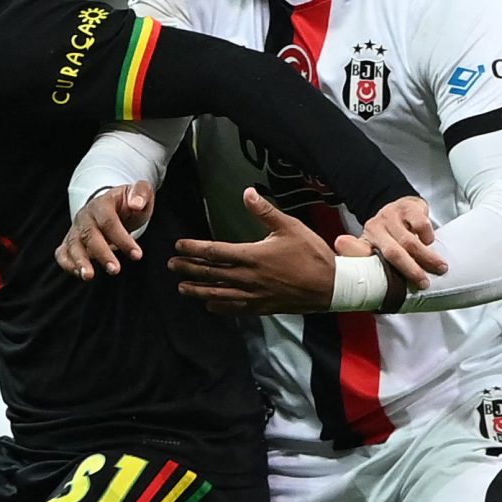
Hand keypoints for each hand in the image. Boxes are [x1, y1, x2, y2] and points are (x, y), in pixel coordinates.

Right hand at [57, 181, 155, 279]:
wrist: (112, 205)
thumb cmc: (128, 203)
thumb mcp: (140, 193)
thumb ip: (141, 194)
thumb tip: (136, 205)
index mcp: (102, 204)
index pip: (109, 222)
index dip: (122, 239)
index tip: (137, 255)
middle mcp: (85, 216)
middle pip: (89, 235)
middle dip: (102, 254)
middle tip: (115, 270)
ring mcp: (76, 229)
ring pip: (73, 245)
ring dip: (80, 262)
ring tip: (88, 277)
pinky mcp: (71, 241)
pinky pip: (62, 253)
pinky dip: (68, 264)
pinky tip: (81, 275)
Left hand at [169, 189, 349, 313]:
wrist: (331, 286)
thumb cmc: (312, 254)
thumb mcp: (290, 227)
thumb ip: (265, 211)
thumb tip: (247, 192)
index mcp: (252, 256)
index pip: (215, 252)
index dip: (194, 248)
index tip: (178, 245)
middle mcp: (248, 278)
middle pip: (210, 274)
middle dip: (188, 269)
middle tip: (171, 265)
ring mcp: (253, 295)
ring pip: (217, 294)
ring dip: (197, 290)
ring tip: (182, 287)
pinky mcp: (261, 307)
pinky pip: (234, 308)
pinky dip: (218, 307)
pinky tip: (209, 305)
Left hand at [358, 195, 447, 289]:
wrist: (402, 206)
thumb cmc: (390, 233)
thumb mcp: (376, 246)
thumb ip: (371, 261)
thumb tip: (370, 284)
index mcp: (366, 241)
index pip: (365, 258)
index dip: (375, 271)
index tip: (384, 287)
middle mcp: (375, 228)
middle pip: (393, 253)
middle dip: (411, 270)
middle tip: (425, 283)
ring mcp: (391, 216)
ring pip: (409, 241)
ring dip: (426, 256)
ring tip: (440, 267)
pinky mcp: (408, 208)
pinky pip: (421, 225)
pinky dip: (428, 236)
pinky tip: (430, 241)